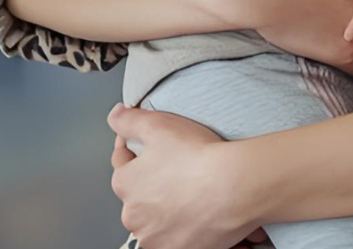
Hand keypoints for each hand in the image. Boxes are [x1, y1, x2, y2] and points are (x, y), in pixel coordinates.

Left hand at [108, 104, 262, 248]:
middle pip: (139, 195)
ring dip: (167, 208)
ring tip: (191, 191)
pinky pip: (177, 237)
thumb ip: (128, 120)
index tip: (152, 145)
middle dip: (152, 182)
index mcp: (124, 184)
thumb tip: (115, 115)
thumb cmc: (198, 157)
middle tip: (177, 168)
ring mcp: (156, 238)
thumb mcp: (158, 124)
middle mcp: (133, 216)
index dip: (136, 149)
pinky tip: (198, 211)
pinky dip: (184, 227)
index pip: (122, 163)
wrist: (237, 188)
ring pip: (156, 219)